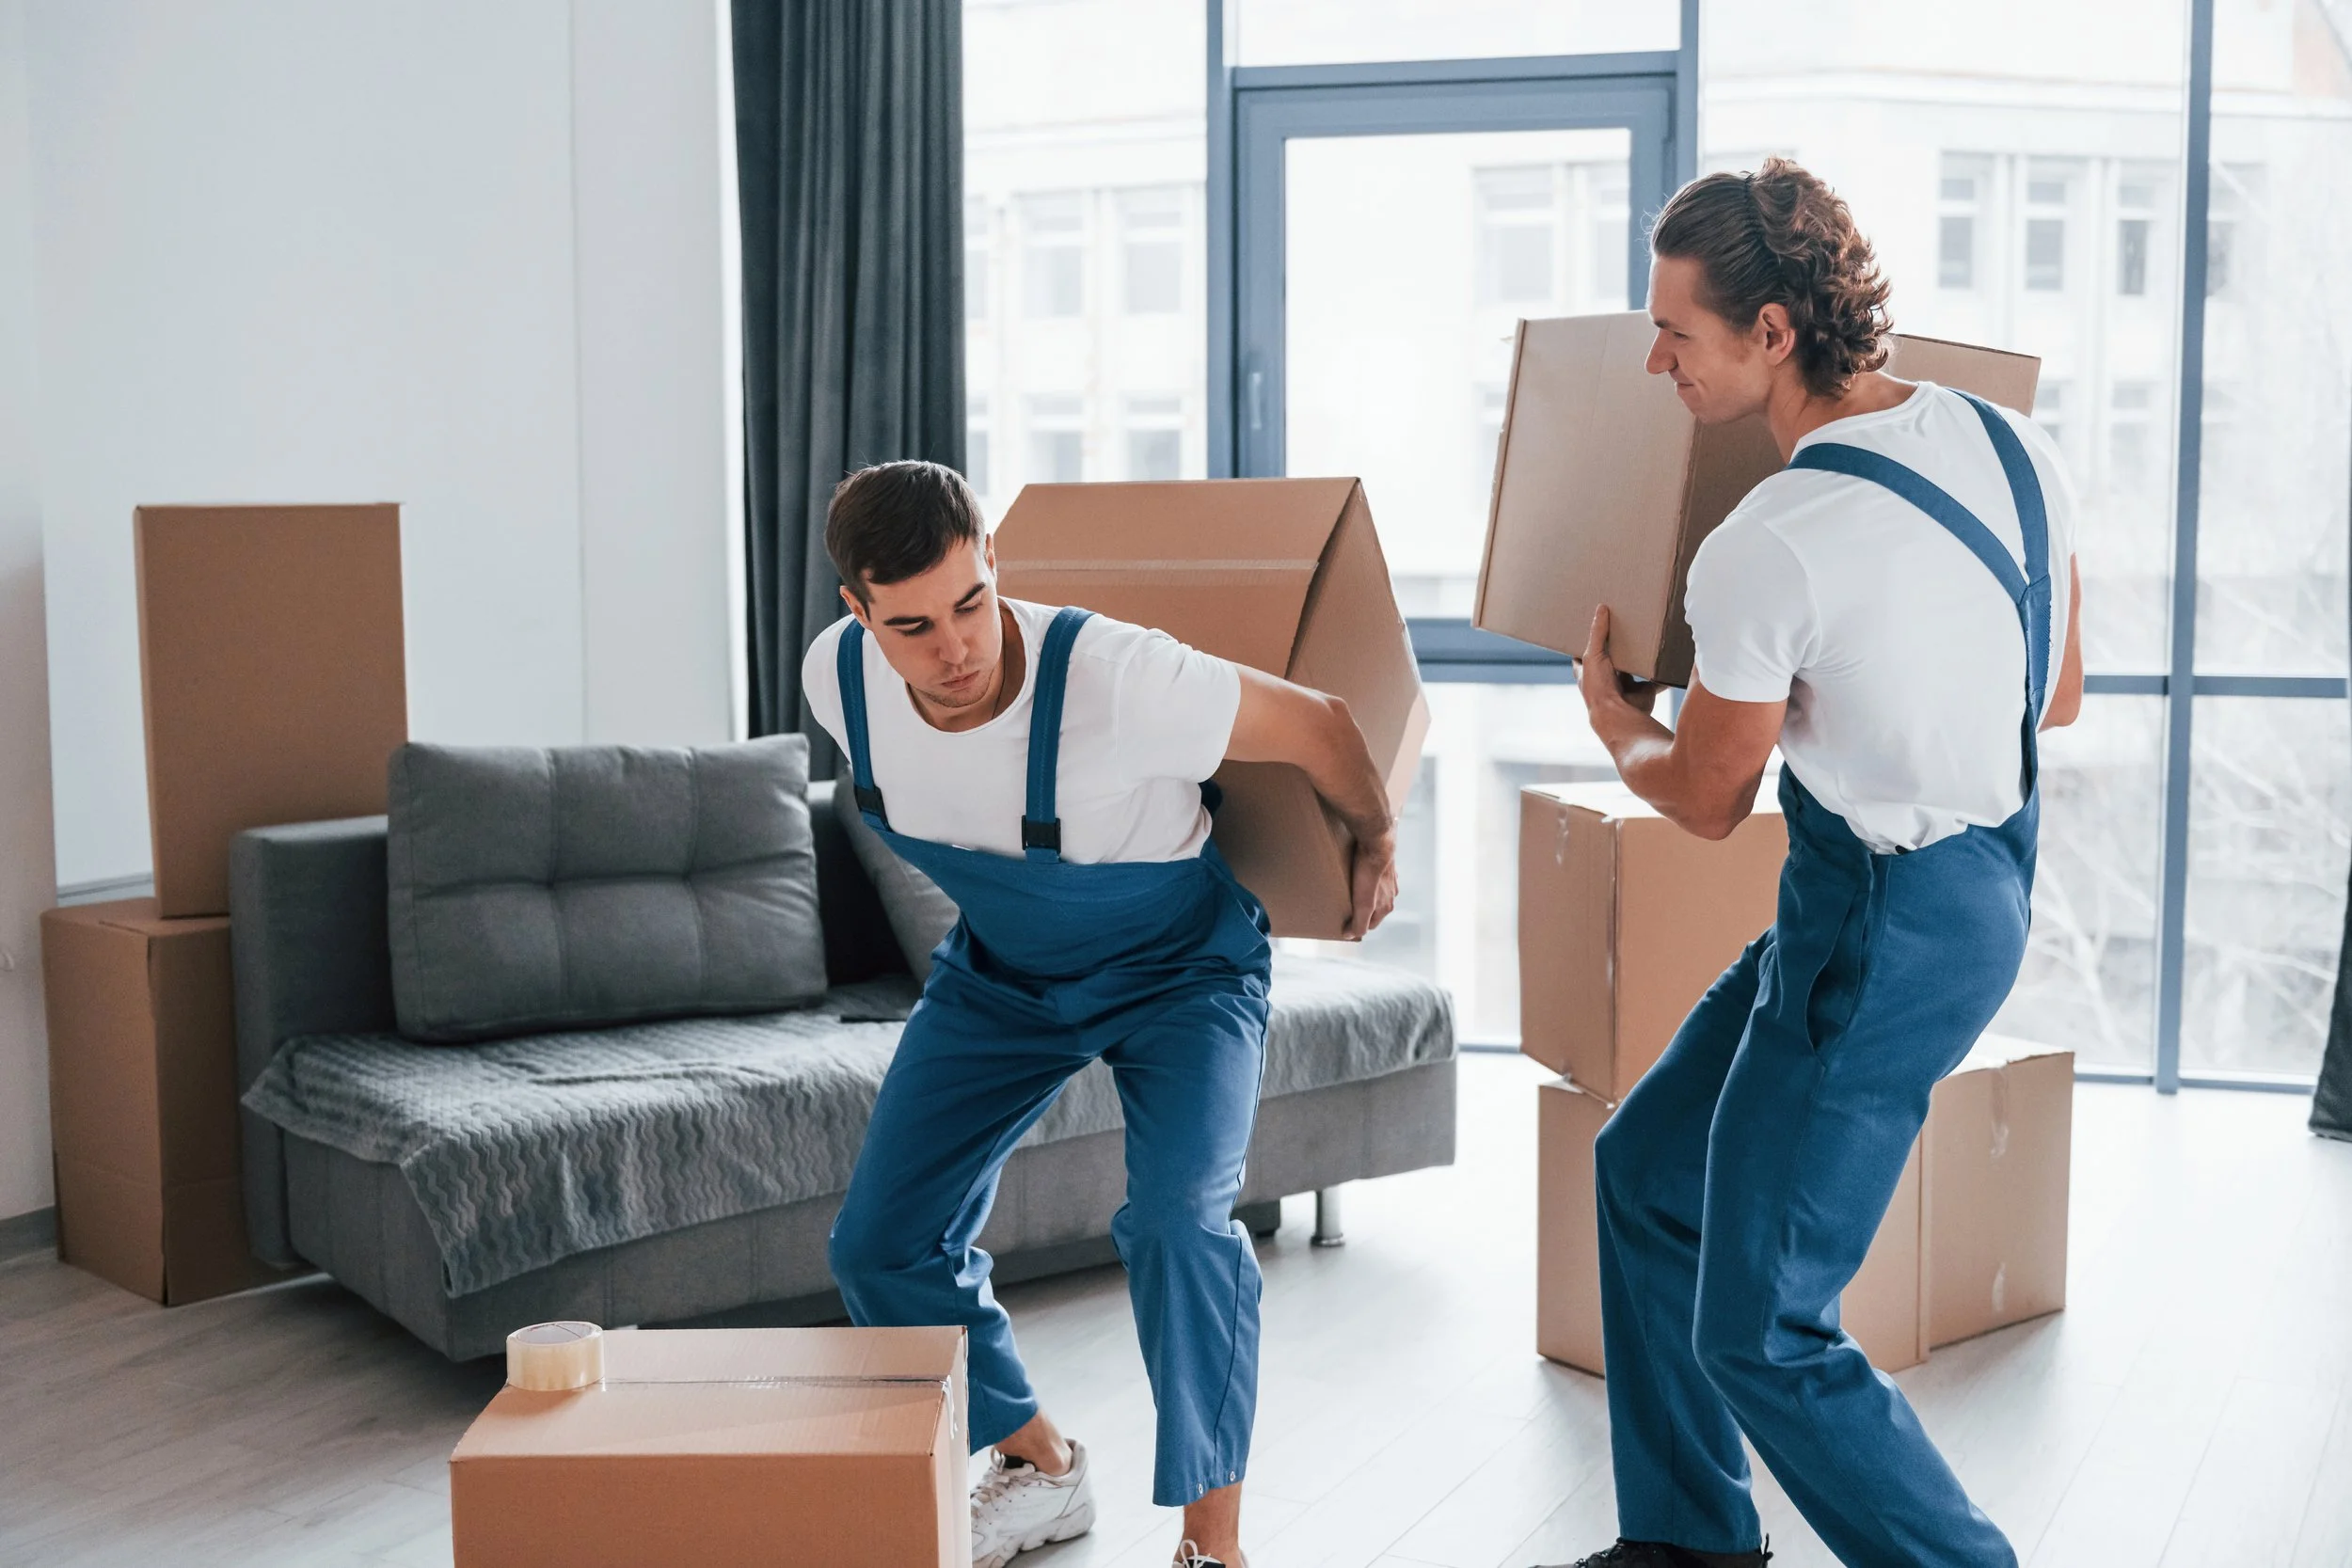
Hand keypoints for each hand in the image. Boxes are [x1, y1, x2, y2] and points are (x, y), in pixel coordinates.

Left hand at [1343, 824, 1398, 940]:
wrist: (1377, 841)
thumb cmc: (1369, 873)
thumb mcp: (1363, 903)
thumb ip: (1359, 922)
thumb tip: (1349, 935)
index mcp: (1387, 906)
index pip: (1371, 924)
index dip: (1357, 926)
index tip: (1343, 924)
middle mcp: (1392, 893)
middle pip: (1374, 908)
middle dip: (1361, 911)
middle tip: (1344, 907)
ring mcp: (1390, 878)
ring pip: (1375, 892)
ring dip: (1364, 894)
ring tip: (1348, 890)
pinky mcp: (1385, 863)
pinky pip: (1374, 875)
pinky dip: (1366, 877)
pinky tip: (1356, 872)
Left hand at [1577, 606, 1666, 720]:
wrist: (1617, 714)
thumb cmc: (1597, 687)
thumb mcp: (1593, 654)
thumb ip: (1598, 632)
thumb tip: (1601, 608)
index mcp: (1588, 671)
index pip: (1583, 654)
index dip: (1586, 642)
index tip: (1594, 627)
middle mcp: (1606, 679)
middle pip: (1612, 659)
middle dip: (1619, 647)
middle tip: (1627, 627)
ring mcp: (1625, 687)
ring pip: (1635, 669)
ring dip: (1642, 661)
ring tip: (1650, 641)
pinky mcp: (1642, 693)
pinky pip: (1656, 682)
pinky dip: (1664, 677)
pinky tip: (1670, 664)